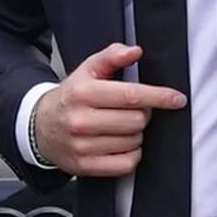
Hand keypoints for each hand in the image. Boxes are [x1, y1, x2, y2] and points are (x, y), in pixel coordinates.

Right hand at [33, 42, 186, 177]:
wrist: (40, 126)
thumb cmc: (71, 97)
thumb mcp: (86, 71)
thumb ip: (111, 57)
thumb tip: (135, 51)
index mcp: (83, 92)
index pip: (130, 95)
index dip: (158, 97)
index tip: (177, 98)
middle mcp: (81, 119)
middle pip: (136, 120)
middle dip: (142, 114)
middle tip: (132, 110)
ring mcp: (82, 145)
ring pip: (134, 141)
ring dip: (136, 133)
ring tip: (121, 126)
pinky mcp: (86, 166)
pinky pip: (127, 163)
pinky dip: (131, 154)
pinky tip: (120, 143)